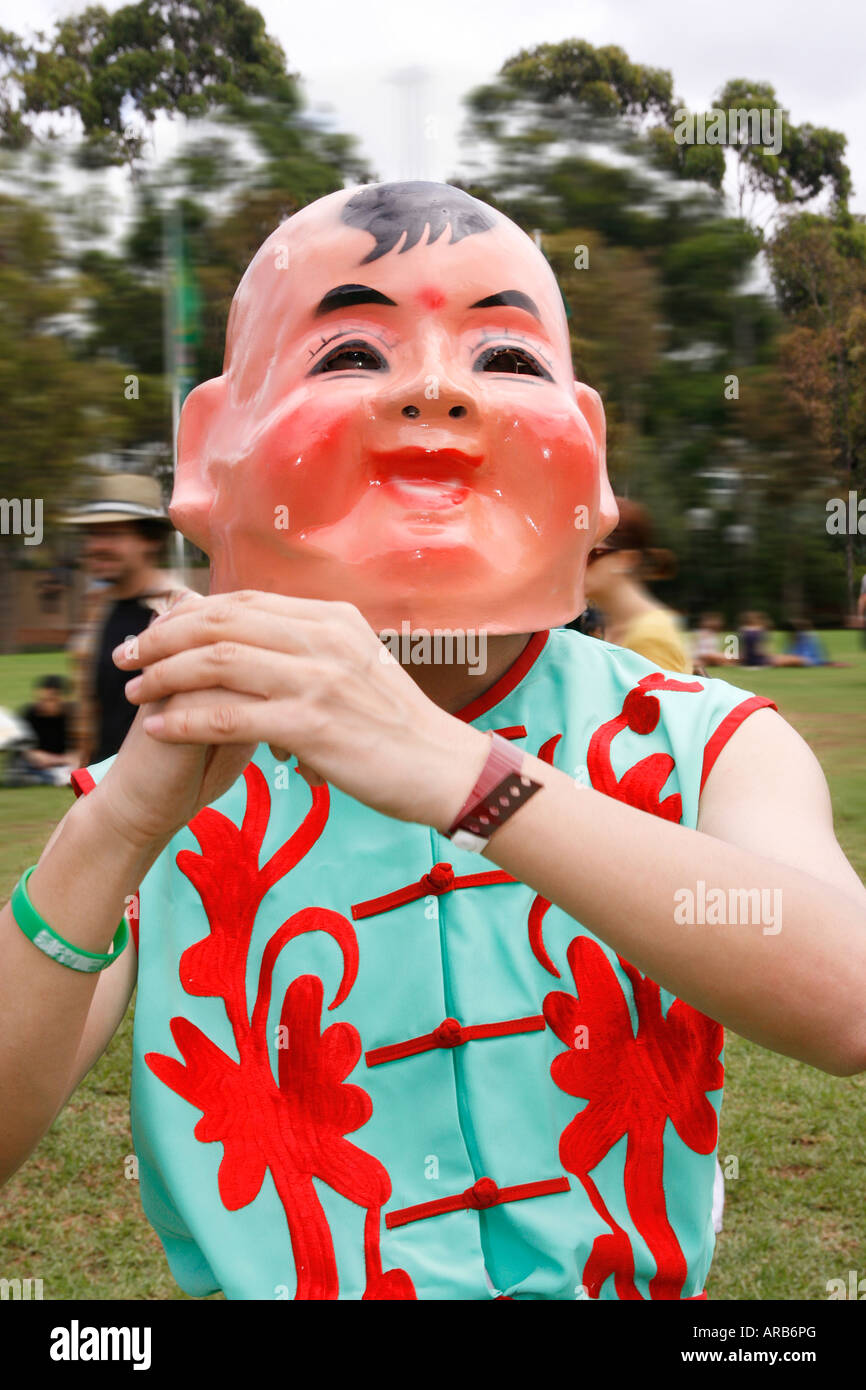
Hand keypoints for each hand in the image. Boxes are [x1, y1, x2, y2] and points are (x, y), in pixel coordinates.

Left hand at [114, 590, 488, 831]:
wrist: (444, 769)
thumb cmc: (398, 727)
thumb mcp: (357, 667)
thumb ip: (310, 650)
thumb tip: (257, 649)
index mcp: (332, 619)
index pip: (242, 602)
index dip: (188, 614)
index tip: (154, 632)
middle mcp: (323, 638)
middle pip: (220, 623)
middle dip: (163, 638)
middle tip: (126, 656)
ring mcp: (318, 680)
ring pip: (217, 664)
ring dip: (164, 676)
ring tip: (133, 692)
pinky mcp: (312, 725)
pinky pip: (228, 717)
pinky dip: (184, 720)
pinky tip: (158, 728)